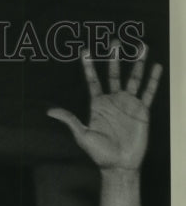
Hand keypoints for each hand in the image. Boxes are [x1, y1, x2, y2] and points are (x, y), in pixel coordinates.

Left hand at [48, 41, 161, 170]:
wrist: (119, 165)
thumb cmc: (99, 153)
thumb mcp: (82, 135)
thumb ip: (70, 120)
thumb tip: (49, 111)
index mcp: (98, 105)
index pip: (93, 81)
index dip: (89, 67)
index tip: (85, 51)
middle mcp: (113, 101)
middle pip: (114, 74)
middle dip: (114, 58)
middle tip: (115, 41)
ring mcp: (128, 104)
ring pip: (134, 78)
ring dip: (138, 63)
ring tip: (141, 46)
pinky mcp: (142, 110)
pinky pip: (149, 92)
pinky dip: (153, 79)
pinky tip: (155, 66)